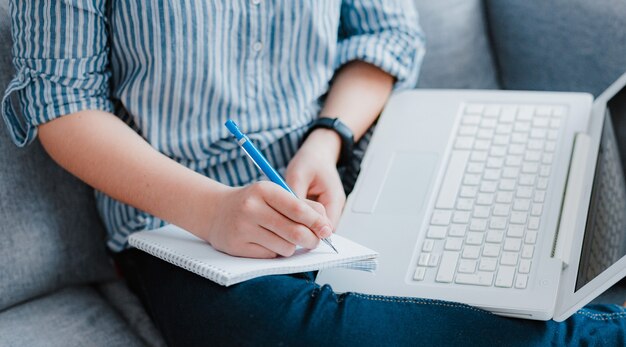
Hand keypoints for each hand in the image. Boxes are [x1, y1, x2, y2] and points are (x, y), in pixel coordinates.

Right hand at [198, 181, 332, 257]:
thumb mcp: (275, 194)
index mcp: (264, 190)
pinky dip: (276, 252)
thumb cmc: (253, 202)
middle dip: (311, 240)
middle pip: (295, 232)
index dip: (317, 222)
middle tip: (314, 241)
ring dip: (292, 247)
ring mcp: (243, 228)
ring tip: (283, 238)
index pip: (298, 208)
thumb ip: (303, 206)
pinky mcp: (237, 247)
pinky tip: (267, 242)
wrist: (216, 211)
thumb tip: (326, 226)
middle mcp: (252, 208)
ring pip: (286, 248)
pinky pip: (271, 256)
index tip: (327, 230)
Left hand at [285, 129, 346, 226]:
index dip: (308, 233)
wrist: (317, 151)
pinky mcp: (320, 208)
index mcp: (334, 199)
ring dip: (300, 224)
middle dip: (303, 230)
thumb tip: (288, 218)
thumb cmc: (309, 160)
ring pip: (314, 226)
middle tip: (282, 228)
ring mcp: (328, 208)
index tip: (290, 232)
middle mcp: (334, 206)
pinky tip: (286, 214)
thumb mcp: (298, 175)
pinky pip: (309, 220)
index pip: (325, 228)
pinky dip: (299, 219)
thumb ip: (295, 198)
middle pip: (320, 231)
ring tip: (283, 218)